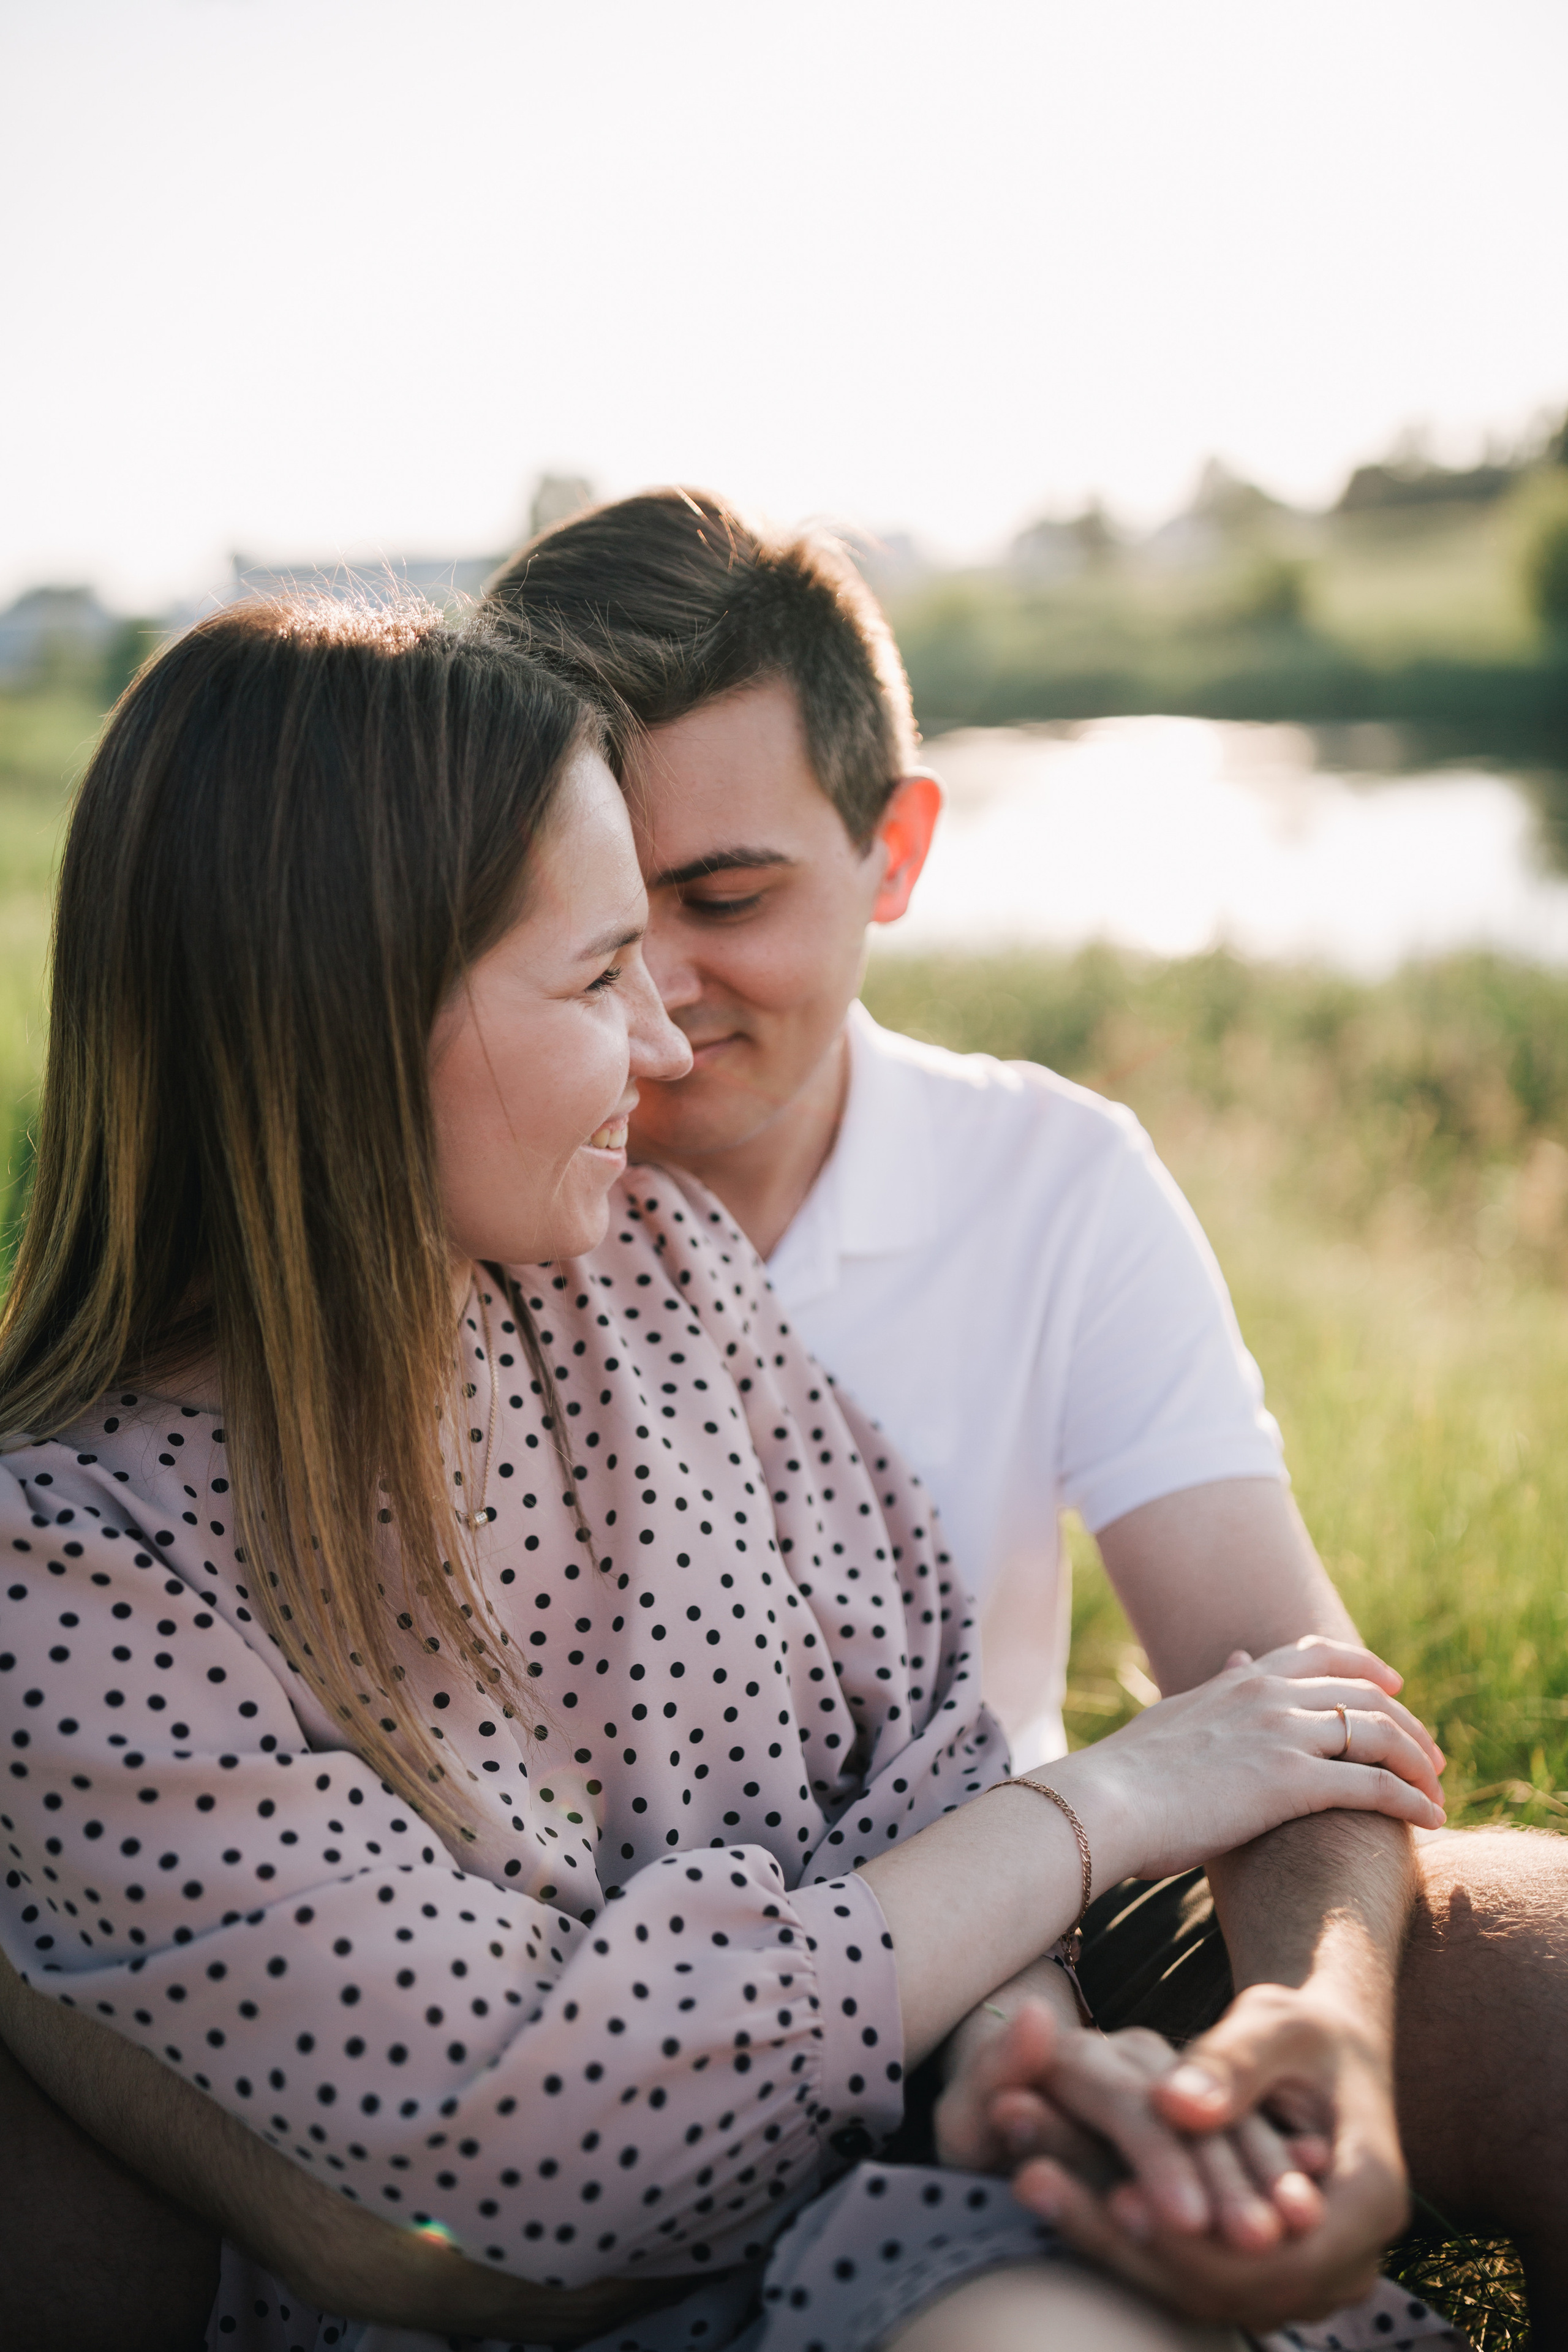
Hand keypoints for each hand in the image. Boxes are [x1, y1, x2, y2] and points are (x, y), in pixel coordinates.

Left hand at [1010, 1982, 1407, 2330]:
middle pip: (1233, 2286)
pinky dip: (1130, 2241)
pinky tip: (1060, 2194)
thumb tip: (1174, 2104)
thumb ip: (1232, 2065)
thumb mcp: (1279, 2026)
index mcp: (1370, 2199)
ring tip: (1031, 2181)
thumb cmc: (1307, 2030)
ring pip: (1206, 2290)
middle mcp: (1348, 2258)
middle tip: (1036, 2181)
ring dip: (1116, 2245)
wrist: (1329, 2053)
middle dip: (1133, 2243)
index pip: (1277, 2256)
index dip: (1194, 2239)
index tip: (1116, 2195)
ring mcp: (1309, 2277)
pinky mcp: (1265, 2273)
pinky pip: (1196, 2276)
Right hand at [1071, 1636, 1444, 1888]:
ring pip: (1380, 1733)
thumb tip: (1236, 1660)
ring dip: (1419, 1763)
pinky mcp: (1291, 1783)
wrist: (1104, 1803)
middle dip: (1408, 1722)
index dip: (1367, 1667)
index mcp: (1241, 1679)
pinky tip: (1431, 1820)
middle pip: (1365, 1692)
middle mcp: (1269, 1695)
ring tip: (1437, 1791)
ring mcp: (1283, 1735)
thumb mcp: (1176, 1713)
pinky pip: (1374, 1785)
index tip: (1395, 1687)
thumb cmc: (1129, 1773)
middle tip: (1432, 1755)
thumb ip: (1216, 1688)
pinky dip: (1411, 1800)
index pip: (1320, 1654)